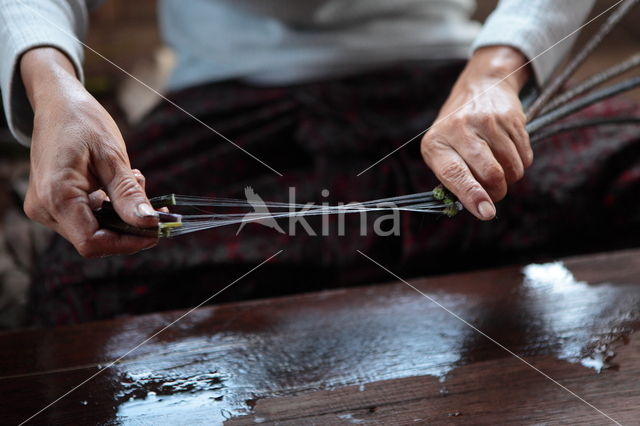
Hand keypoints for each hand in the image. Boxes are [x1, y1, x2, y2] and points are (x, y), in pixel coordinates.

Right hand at [21, 48, 158, 256]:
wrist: (58, 102)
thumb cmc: (82, 122)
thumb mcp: (112, 156)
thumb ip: (128, 194)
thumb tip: (149, 223)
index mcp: (56, 196)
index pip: (92, 242)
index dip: (128, 243)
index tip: (158, 231)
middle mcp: (45, 209)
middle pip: (94, 239)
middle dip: (130, 227)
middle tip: (156, 205)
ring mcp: (47, 208)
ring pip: (93, 230)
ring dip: (122, 216)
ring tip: (136, 182)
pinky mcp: (54, 204)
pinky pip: (87, 218)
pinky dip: (111, 209)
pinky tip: (121, 185)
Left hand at [421, 47, 532, 219]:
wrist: (481, 86)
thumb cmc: (457, 129)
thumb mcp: (443, 149)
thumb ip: (454, 178)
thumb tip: (478, 207)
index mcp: (437, 142)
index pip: (455, 174)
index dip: (472, 196)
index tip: (485, 212)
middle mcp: (460, 129)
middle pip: (490, 174)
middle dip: (497, 192)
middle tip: (495, 193)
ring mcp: (487, 121)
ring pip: (511, 168)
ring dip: (510, 178)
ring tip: (499, 167)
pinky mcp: (511, 118)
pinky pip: (525, 156)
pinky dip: (520, 163)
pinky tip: (508, 153)